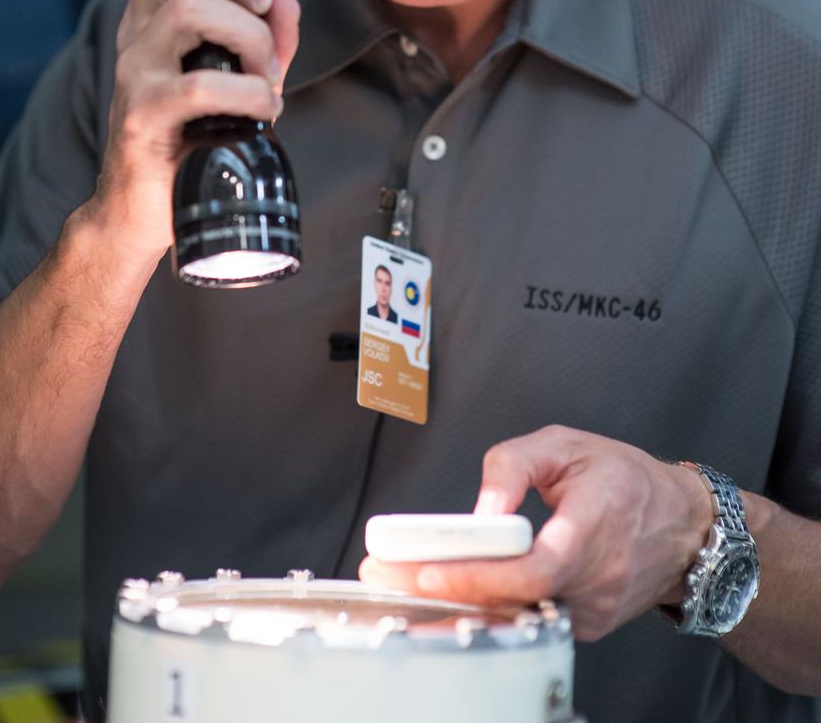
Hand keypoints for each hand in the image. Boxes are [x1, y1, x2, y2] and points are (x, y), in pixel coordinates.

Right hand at [88, 0, 300, 264]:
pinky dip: (251, 94)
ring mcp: (136, 71)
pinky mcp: (144, 114)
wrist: (142, 212)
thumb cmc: (195, 138)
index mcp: (156, 15)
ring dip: (250, 38)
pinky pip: (205, 84)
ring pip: (190, 9)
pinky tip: (265, 111)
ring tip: (267, 76)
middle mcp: (138, 31)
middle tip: (262, 3)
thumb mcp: (241, 81)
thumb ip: (268, 40)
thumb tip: (289, 1)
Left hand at [360, 426, 712, 640]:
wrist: (684, 526)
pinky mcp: (587, 625)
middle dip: (443, 591)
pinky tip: (447, 597)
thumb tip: (480, 507)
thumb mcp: (566, 444)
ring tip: (401, 587)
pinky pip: (530, 618)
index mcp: (595, 523)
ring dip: (456, 604)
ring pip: (517, 614)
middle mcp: (596, 577)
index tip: (429, 572)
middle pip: (512, 598)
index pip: (533, 567)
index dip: (479, 575)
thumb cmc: (625, 479)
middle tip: (386, 579)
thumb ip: (514, 465)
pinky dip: (488, 609)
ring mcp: (593, 609)